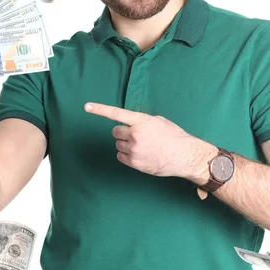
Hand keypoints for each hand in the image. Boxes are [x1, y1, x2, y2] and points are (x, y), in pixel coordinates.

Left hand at [85, 102, 215, 179]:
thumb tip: (131, 122)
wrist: (183, 155)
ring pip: (118, 144)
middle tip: (136, 136)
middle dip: (123, 132)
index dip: (100, 109)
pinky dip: (126, 155)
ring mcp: (133, 149)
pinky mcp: (134, 162)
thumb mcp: (158, 121)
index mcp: (141, 121)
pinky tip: (140, 154)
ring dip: (126, 144)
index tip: (86, 106)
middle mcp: (135, 134)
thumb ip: (141, 120)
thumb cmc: (173, 136)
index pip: (116, 113)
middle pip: (116, 131)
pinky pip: (120, 156)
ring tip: (142, 146)